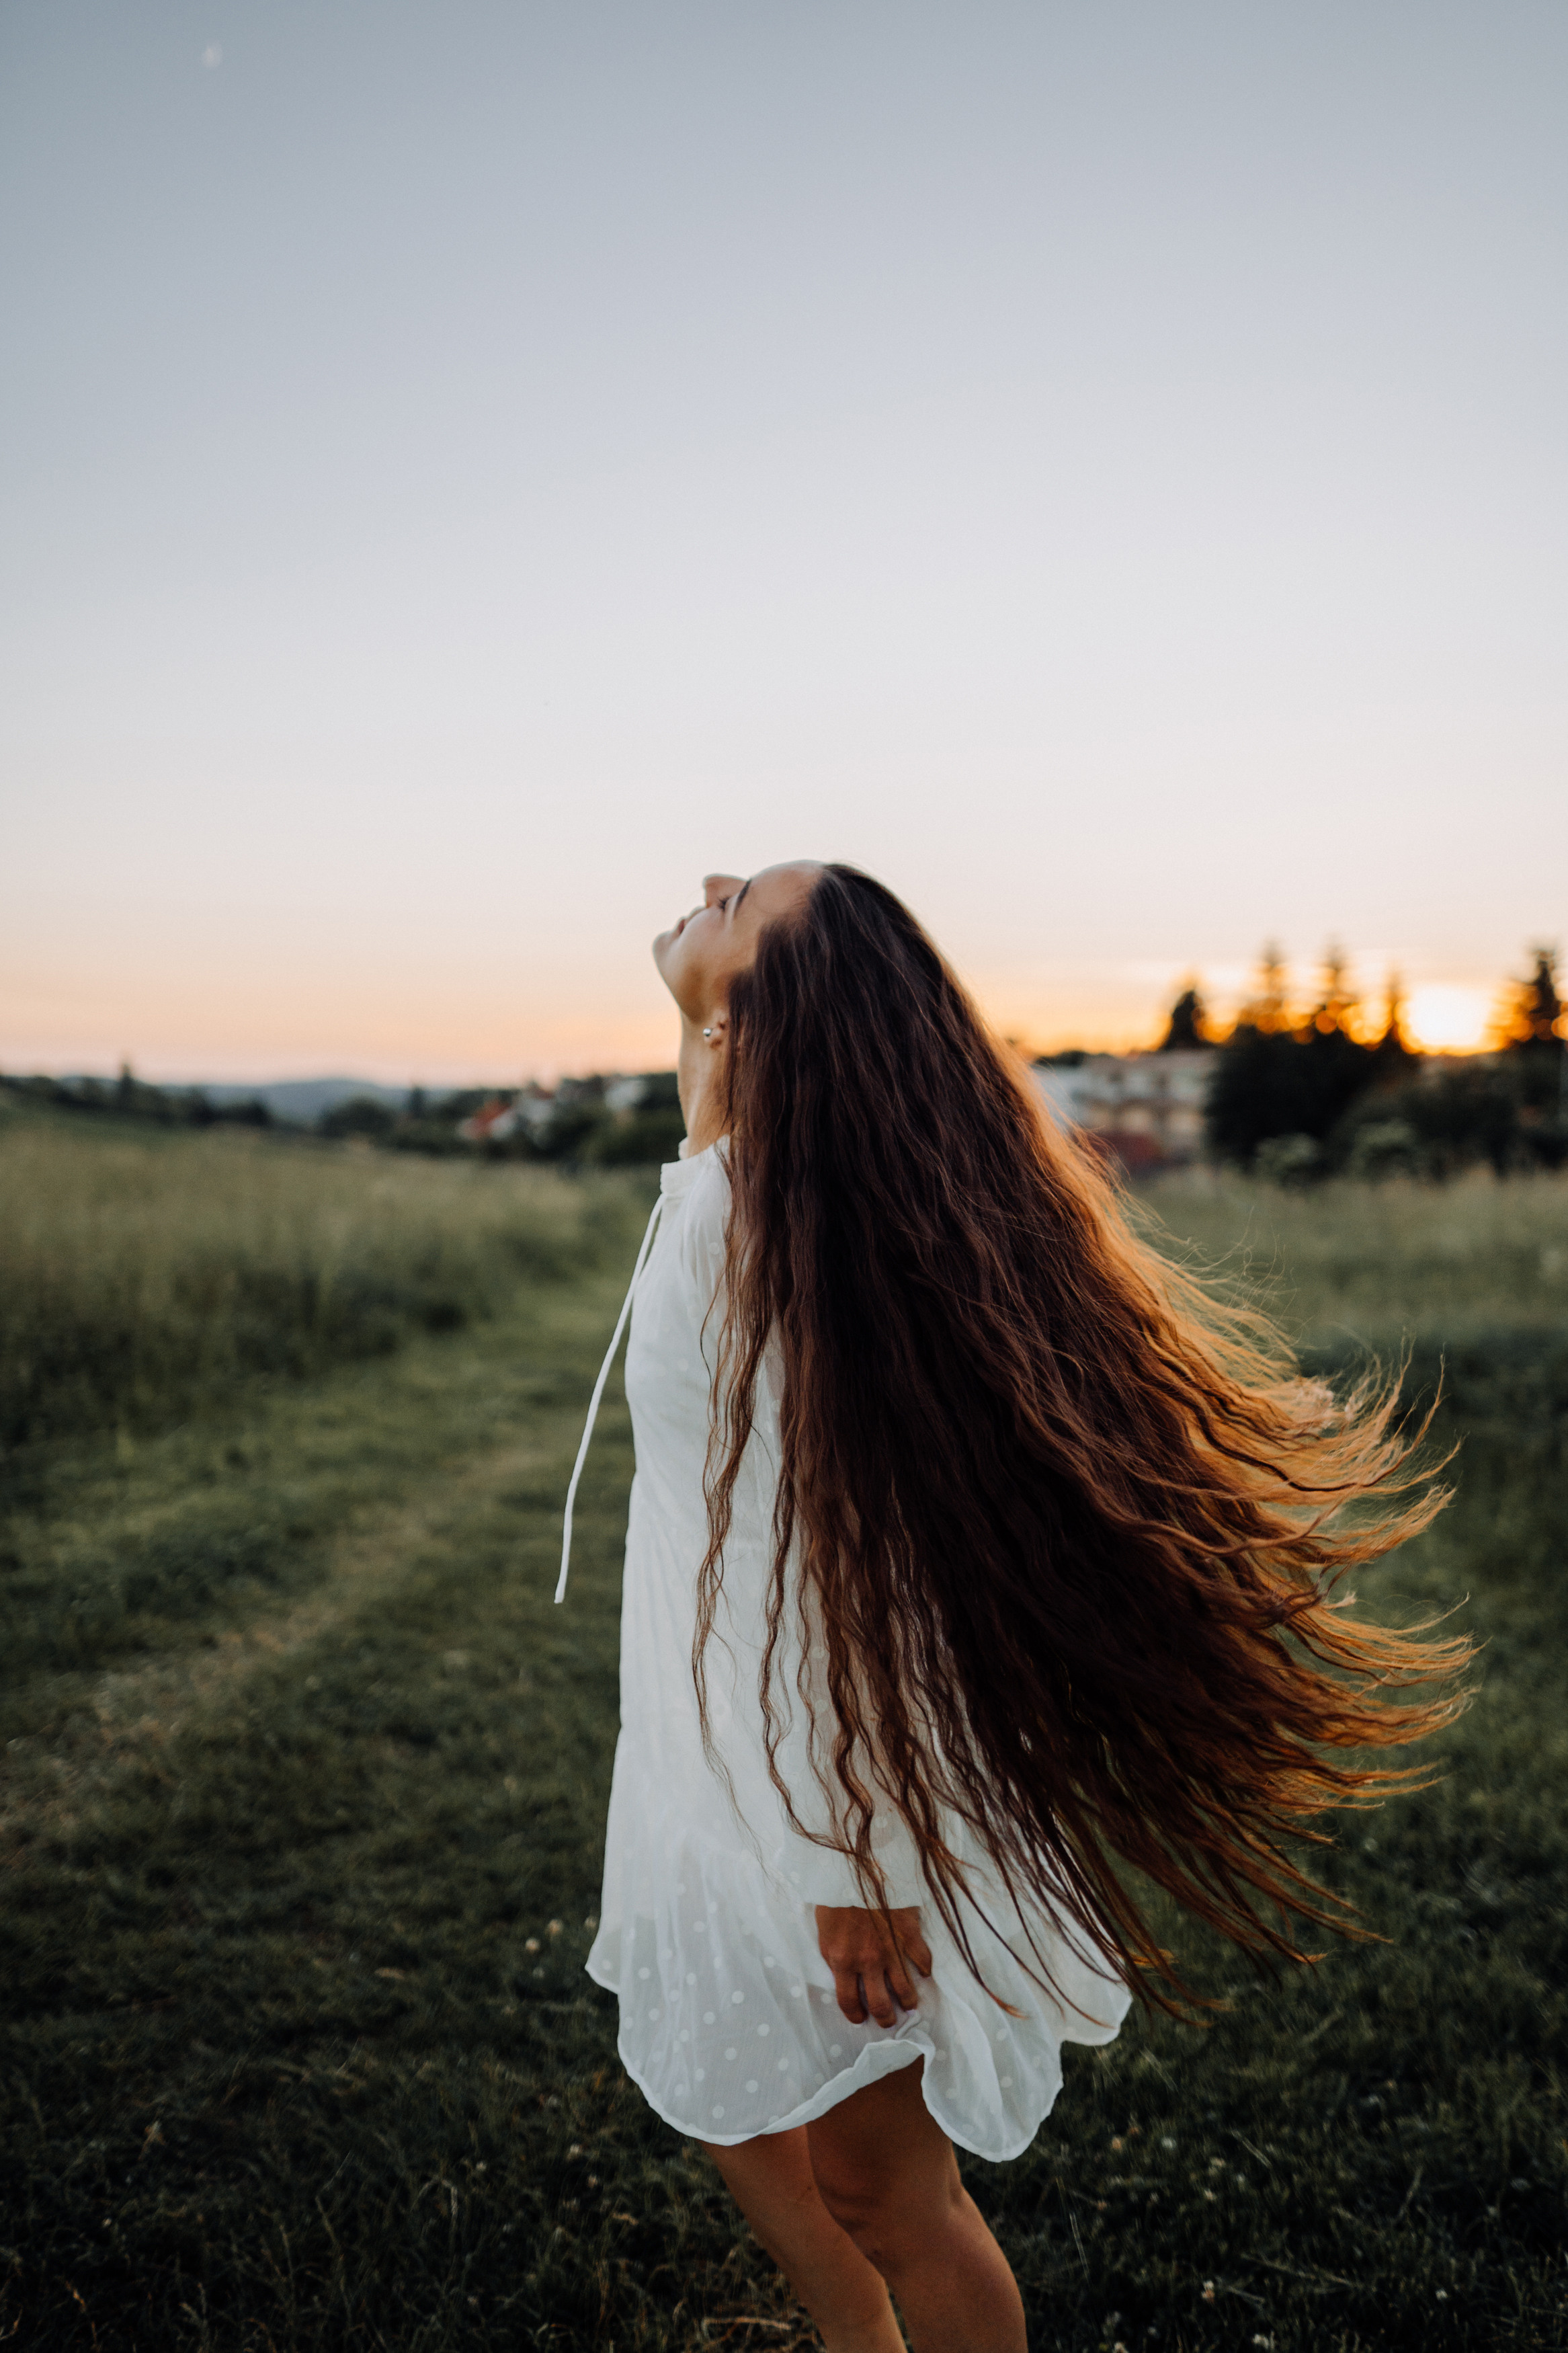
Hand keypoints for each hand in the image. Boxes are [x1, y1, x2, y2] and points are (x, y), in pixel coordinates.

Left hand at [815, 1904, 932, 2026]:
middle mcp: (866, 1962)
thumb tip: (842, 1974)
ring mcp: (891, 1949)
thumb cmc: (834, 1894)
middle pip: (881, 2005)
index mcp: (840, 1960)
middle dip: (886, 2019)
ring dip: (908, 2002)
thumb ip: (834, 1955)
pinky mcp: (909, 1933)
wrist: (856, 1864)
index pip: (848, 2002)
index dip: (855, 2015)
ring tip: (909, 2005)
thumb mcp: (823, 1929)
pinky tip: (923, 1973)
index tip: (860, 2018)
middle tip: (889, 2021)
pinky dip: (924, 1970)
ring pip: (905, 1991)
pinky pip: (923, 1960)